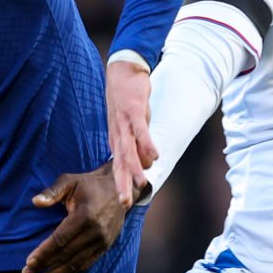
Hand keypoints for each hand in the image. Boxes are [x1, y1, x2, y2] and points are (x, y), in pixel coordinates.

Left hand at [22, 163, 139, 272]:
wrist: (121, 189)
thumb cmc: (89, 184)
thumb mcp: (69, 181)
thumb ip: (52, 192)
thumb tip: (35, 202)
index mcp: (84, 216)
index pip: (60, 240)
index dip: (44, 253)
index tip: (28, 262)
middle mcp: (95, 232)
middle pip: (66, 255)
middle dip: (45, 266)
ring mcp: (102, 241)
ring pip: (76, 263)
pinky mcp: (106, 246)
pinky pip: (87, 263)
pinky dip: (71, 272)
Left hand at [105, 58, 156, 203]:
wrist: (123, 70)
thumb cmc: (127, 100)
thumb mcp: (129, 124)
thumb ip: (137, 143)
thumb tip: (147, 162)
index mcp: (117, 139)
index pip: (118, 166)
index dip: (120, 184)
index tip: (124, 202)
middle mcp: (118, 134)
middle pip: (120, 162)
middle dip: (122, 183)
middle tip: (125, 203)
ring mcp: (125, 123)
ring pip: (129, 149)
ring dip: (135, 167)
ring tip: (142, 183)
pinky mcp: (134, 111)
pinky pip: (141, 130)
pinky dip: (147, 143)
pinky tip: (155, 155)